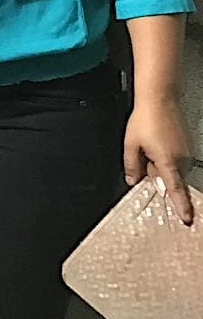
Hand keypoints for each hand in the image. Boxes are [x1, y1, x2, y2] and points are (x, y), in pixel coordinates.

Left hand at [124, 98, 193, 223]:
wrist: (160, 100)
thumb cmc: (144, 120)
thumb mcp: (131, 144)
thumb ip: (132, 165)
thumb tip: (133, 181)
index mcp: (167, 161)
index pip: (175, 189)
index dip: (181, 206)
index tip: (187, 218)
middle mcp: (181, 159)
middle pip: (170, 178)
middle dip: (157, 174)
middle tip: (145, 155)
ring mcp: (186, 152)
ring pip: (173, 168)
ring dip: (161, 164)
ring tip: (149, 145)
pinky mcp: (187, 145)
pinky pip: (177, 159)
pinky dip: (166, 157)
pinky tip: (156, 143)